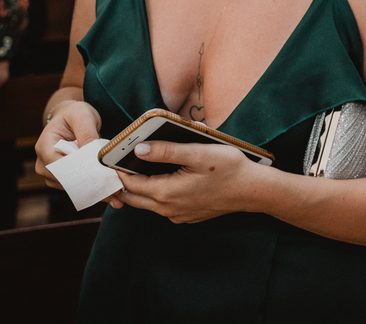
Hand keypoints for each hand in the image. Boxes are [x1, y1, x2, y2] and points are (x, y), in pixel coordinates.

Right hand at [34, 100, 102, 190]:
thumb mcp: (82, 116)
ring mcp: (52, 172)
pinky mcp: (63, 177)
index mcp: (44, 146)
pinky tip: (108, 188)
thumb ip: (87, 134)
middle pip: (63, 180)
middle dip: (87, 183)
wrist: (71, 116)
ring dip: (91, 188)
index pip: (57, 165)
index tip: (98, 174)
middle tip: (110, 188)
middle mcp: (44, 162)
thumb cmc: (74, 114)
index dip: (77, 171)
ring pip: (70, 187)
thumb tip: (93, 154)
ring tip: (112, 190)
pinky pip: (76, 186)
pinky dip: (91, 187)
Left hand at [116, 141, 260, 223]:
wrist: (253, 190)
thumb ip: (167, 151)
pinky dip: (157, 195)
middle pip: (133, 198)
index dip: (118, 171)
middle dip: (123, 183)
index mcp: (167, 192)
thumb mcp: (198, 153)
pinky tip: (165, 180)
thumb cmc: (229, 168)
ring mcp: (178, 215)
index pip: (130, 184)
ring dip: (140, 189)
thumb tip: (139, 149)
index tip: (112, 158)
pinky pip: (163, 207)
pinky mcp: (187, 216)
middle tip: (118, 166)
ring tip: (138, 170)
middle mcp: (168, 209)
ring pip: (148, 204)